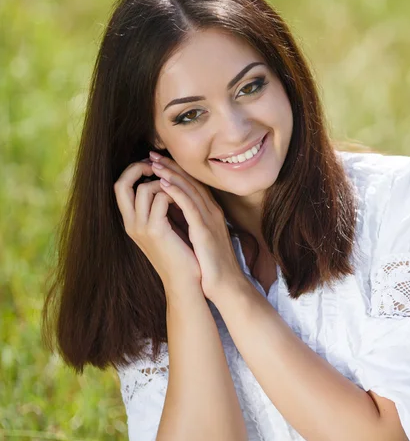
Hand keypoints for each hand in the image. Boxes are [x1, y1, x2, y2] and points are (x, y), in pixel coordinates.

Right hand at [113, 159, 201, 290]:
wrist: (187, 281)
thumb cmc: (182, 254)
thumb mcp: (168, 226)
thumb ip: (161, 207)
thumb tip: (166, 182)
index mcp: (132, 222)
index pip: (121, 187)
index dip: (134, 171)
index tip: (153, 165)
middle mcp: (131, 224)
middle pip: (121, 184)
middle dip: (138, 169)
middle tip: (158, 166)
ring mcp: (141, 228)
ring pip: (143, 188)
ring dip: (163, 181)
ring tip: (178, 187)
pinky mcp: (156, 231)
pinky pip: (160, 198)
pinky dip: (174, 192)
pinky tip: (186, 199)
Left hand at [148, 152, 247, 301]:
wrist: (226, 286)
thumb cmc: (212, 266)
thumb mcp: (201, 239)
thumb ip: (191, 223)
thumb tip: (173, 213)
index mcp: (210, 214)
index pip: (192, 185)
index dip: (176, 171)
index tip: (159, 161)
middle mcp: (212, 213)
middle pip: (191, 182)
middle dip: (172, 167)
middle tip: (153, 154)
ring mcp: (210, 221)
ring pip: (190, 190)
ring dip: (171, 175)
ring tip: (154, 164)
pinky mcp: (205, 232)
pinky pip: (189, 207)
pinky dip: (177, 193)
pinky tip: (163, 183)